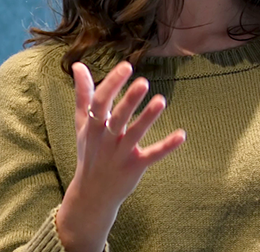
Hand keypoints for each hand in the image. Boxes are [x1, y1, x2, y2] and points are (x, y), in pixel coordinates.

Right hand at [55, 61, 185, 251]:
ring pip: (134, 135)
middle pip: (117, 118)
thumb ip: (82, 95)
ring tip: (161, 101)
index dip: (112, 84)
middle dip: (129, 100)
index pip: (100, 102)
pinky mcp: (135, 167)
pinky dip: (166, 147)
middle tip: (144, 81)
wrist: (92, 193)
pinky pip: (151, 156)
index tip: (126, 66)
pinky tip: (181, 135)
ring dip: (148, 118)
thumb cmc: (89, 152)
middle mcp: (106, 140)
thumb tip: (78, 65)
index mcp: (93, 126)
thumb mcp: (82, 124)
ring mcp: (120, 155)